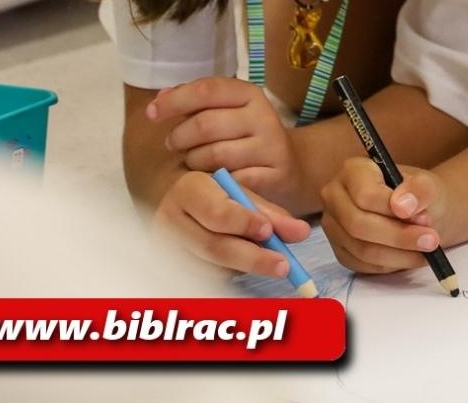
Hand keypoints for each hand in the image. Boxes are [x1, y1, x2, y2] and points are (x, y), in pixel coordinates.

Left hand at [148, 77, 306, 209]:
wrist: (291, 166)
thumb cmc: (245, 137)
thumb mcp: (225, 112)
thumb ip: (193, 103)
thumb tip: (159, 97)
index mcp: (249, 94)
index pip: (206, 89)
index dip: (175, 100)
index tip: (152, 114)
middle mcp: (263, 116)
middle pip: (205, 124)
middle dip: (179, 137)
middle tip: (172, 145)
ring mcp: (271, 146)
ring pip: (215, 155)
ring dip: (194, 162)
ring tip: (194, 162)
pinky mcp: (275, 175)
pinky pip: (231, 181)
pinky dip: (215, 182)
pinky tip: (213, 180)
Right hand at [153, 170, 309, 277]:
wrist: (173, 200)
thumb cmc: (215, 194)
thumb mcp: (240, 194)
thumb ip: (271, 213)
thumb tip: (301, 233)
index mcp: (189, 190)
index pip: (216, 212)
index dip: (243, 223)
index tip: (269, 232)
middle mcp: (171, 220)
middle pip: (213, 246)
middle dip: (252, 258)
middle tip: (283, 266)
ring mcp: (166, 248)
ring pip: (212, 267)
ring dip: (245, 267)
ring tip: (272, 263)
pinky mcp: (170, 268)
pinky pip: (207, 277)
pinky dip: (232, 274)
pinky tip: (246, 266)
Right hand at [320, 157, 447, 273]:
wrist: (416, 211)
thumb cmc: (417, 194)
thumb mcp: (427, 185)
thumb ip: (419, 190)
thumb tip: (403, 206)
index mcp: (353, 171)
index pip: (365, 195)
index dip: (393, 210)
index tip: (425, 219)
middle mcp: (336, 197)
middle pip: (359, 224)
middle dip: (399, 236)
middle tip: (431, 241)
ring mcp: (334, 227)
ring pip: (362, 249)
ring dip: (399, 255)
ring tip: (427, 250)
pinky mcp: (341, 251)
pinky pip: (363, 265)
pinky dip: (392, 265)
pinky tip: (412, 257)